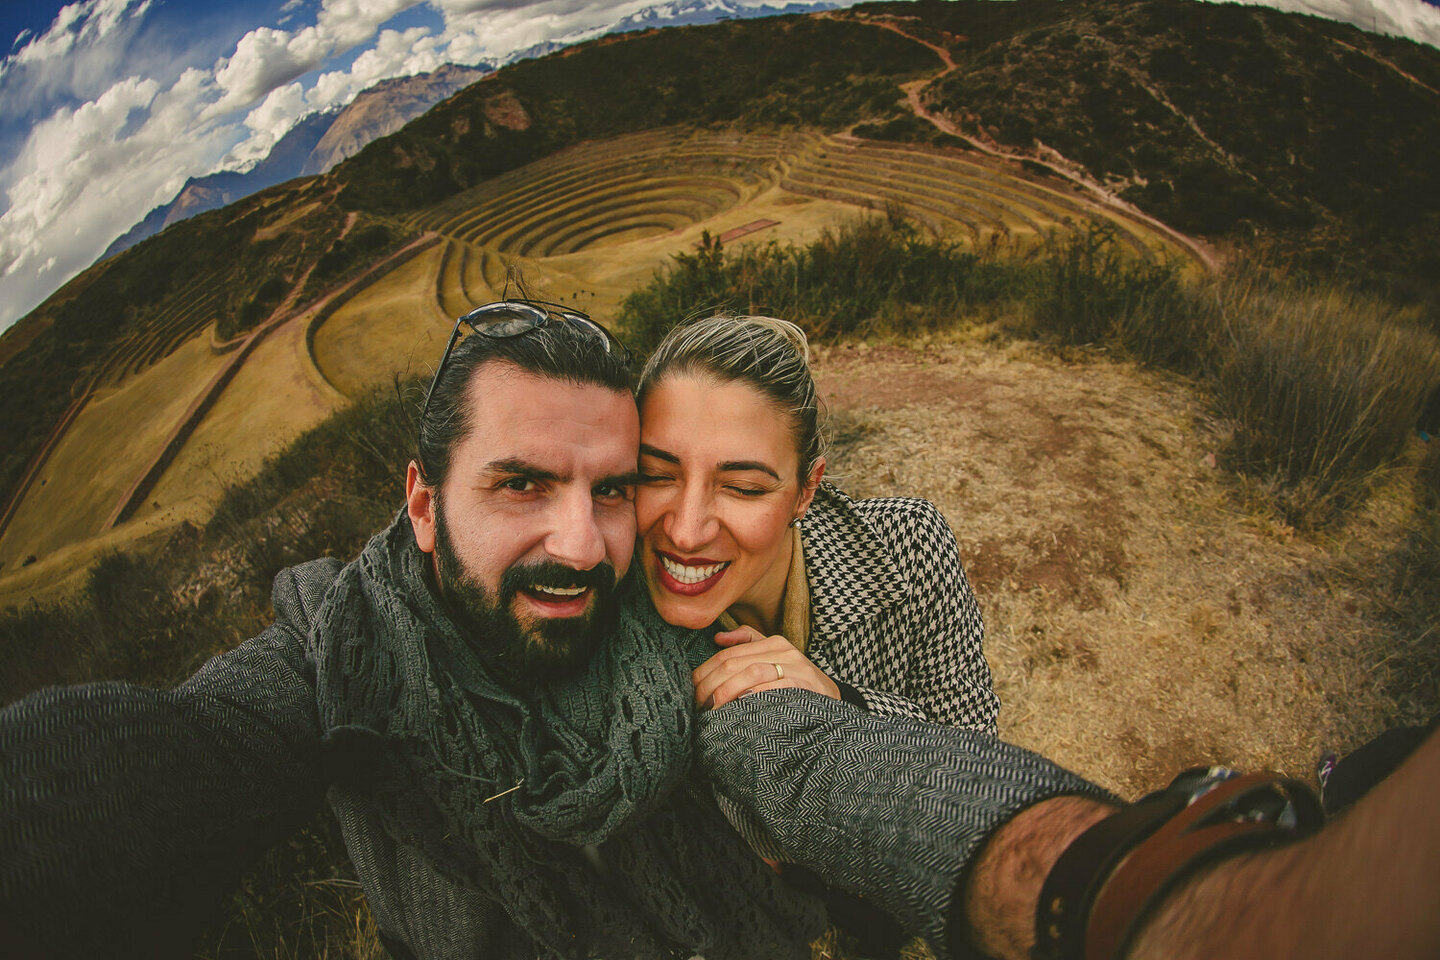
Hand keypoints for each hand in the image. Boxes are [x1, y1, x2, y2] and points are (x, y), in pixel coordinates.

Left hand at [693, 625, 840, 709]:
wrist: (833, 701)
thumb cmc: (797, 683)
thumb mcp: (774, 659)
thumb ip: (748, 643)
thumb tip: (718, 638)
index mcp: (771, 642)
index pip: (727, 655)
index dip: (704, 673)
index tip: (692, 692)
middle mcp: (782, 649)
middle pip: (733, 663)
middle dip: (710, 685)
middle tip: (698, 705)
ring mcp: (795, 666)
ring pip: (750, 672)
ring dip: (727, 691)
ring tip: (713, 708)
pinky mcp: (805, 684)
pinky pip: (774, 686)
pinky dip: (753, 695)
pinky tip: (739, 706)